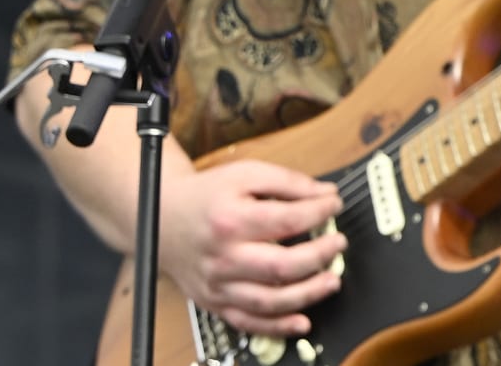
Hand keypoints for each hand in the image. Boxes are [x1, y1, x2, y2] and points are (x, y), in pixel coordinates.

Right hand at [158, 159, 345, 339]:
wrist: (161, 218)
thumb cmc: (206, 196)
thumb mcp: (245, 173)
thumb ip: (288, 182)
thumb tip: (326, 195)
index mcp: (231, 220)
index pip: (287, 220)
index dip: (320, 213)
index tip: (334, 206)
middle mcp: (223, 257)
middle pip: (280, 266)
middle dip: (319, 257)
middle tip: (338, 244)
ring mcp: (217, 284)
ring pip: (268, 301)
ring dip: (307, 295)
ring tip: (332, 281)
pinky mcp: (214, 302)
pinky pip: (247, 322)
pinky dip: (277, 327)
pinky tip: (302, 322)